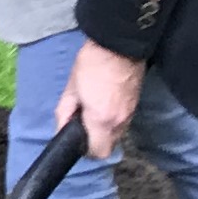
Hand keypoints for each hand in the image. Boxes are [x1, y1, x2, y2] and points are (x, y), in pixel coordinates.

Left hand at [55, 41, 145, 163]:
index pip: (98, 152)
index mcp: (101, 120)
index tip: (78, 139)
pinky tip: (104, 106)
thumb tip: (61, 128)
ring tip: (93, 114)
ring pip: (117, 136)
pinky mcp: (136, 106)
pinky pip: (123, 123)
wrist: (119, 45)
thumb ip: (65, 112)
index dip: (86, 150)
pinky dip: (113, 122)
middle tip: (83, 127)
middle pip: (109, 147)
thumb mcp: (71, 89)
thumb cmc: (91, 65)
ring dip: (104, 132)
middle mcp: (119, 122)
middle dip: (95, 142)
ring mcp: (130, 114)